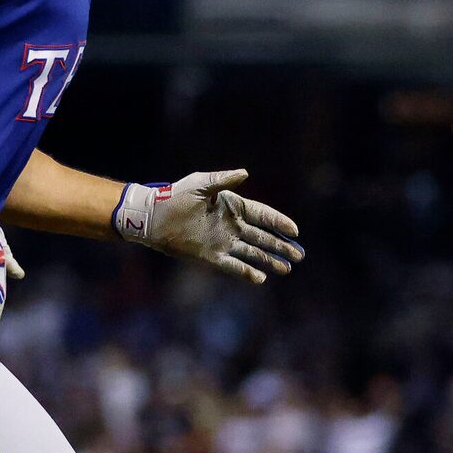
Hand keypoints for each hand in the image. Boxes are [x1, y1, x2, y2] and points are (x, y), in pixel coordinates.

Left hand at [112, 170, 302, 282]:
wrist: (153, 217)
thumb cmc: (176, 196)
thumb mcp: (201, 183)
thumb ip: (224, 180)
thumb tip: (246, 173)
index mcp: (232, 206)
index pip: (262, 215)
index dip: (279, 223)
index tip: (295, 231)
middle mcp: (231, 226)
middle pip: (263, 237)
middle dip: (281, 246)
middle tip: (299, 256)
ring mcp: (223, 242)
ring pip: (252, 253)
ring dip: (269, 261)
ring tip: (286, 269)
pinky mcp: (211, 256)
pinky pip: (233, 265)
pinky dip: (247, 272)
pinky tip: (261, 279)